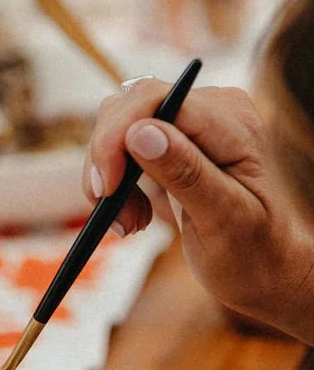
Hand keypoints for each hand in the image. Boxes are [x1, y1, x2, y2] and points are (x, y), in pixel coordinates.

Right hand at [85, 78, 313, 341]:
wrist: (263, 269)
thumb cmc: (253, 252)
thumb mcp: (223, 220)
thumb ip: (186, 173)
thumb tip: (140, 133)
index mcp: (233, 122)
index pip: (155, 100)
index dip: (118, 137)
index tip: (106, 190)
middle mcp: (212, 109)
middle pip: (129, 107)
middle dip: (110, 162)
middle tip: (118, 218)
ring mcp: (191, 122)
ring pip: (118, 126)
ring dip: (111, 179)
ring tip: (132, 224)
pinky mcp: (173, 139)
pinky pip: (122, 145)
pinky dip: (117, 184)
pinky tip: (136, 216)